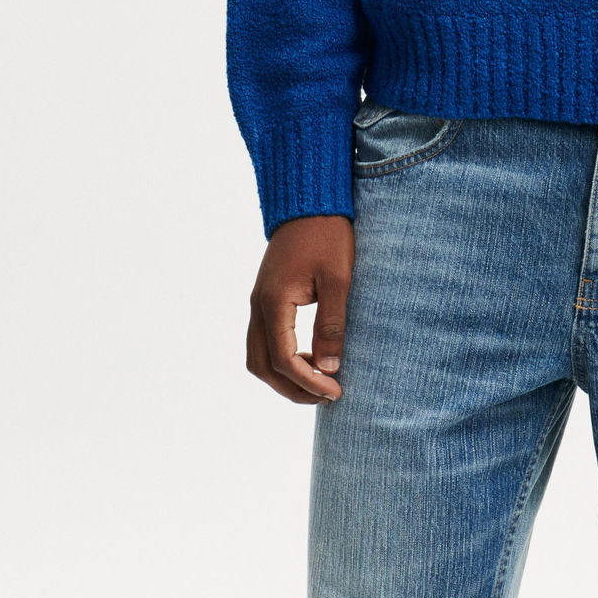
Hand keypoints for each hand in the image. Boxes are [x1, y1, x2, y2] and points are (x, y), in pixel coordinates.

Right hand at [247, 214, 354, 403]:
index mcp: (274, 303)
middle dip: (292, 389)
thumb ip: (332, 325)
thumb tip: (329, 369)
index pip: (284, 360)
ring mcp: (258, 302)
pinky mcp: (265, 298)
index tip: (336, 392)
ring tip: (319, 381)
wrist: (309, 202)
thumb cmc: (327, 236)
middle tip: (327, 395)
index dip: (308, 383)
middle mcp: (258, 306)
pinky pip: (264, 340)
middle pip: (262, 367)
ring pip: (258, 356)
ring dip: (285, 376)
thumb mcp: (338, 280)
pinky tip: (311, 356)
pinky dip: (282, 358)